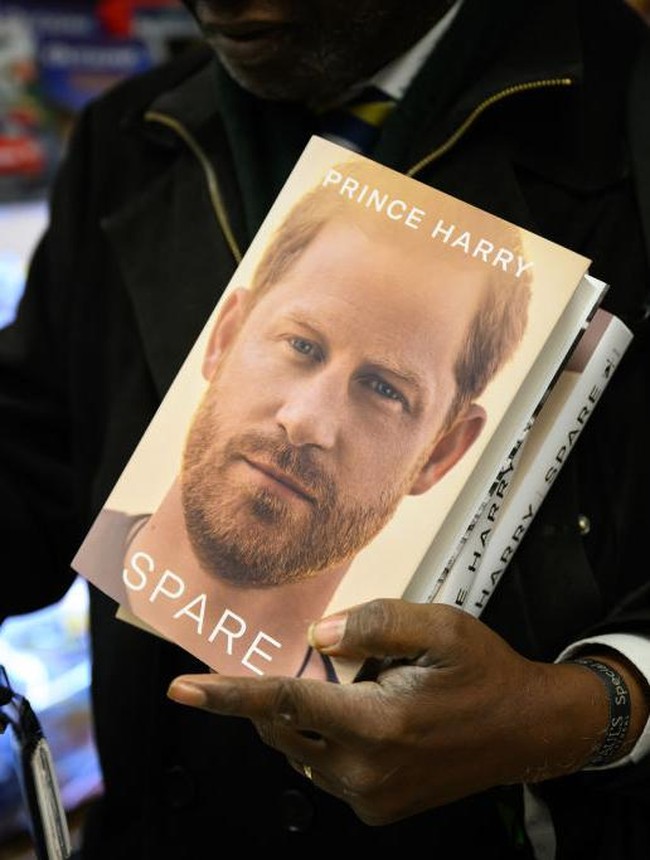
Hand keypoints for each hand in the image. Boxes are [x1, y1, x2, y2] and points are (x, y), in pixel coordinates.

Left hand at [167, 599, 605, 824]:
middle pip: (285, 726)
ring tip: (357, 689)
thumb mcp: (439, 627)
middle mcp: (366, 770)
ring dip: (306, 715)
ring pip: (301, 750)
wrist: (525, 730)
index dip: (227, 696)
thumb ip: (373, 623)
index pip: (284, 703)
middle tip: (318, 664)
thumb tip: (316, 636)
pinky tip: (365, 716)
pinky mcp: (376, 810)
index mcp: (379, 723)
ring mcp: (370, 797)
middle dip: (278, 693)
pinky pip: (324, 769)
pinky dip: (325, 738)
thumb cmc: (483, 672)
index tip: (182, 691)